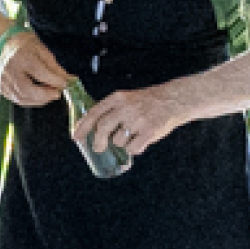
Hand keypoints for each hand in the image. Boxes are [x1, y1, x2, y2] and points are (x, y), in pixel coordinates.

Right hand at [0, 30, 76, 109]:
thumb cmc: (22, 41)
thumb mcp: (40, 48)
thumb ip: (53, 66)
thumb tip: (67, 79)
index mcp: (22, 58)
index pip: (42, 74)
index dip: (56, 82)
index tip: (65, 84)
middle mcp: (11, 71)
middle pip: (29, 90)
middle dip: (46, 96)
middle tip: (57, 93)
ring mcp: (3, 80)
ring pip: (22, 98)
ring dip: (38, 100)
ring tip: (48, 94)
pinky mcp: (1, 87)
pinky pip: (16, 99)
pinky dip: (29, 100)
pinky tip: (37, 95)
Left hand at [75, 79, 197, 161]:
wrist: (173, 100)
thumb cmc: (148, 102)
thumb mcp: (127, 98)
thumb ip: (112, 110)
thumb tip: (92, 128)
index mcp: (118, 98)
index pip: (94, 113)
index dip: (83, 126)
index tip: (76, 137)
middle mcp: (126, 108)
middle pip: (103, 128)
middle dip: (98, 141)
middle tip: (98, 148)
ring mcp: (137, 120)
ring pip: (118, 141)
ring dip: (121, 144)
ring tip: (131, 137)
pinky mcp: (148, 132)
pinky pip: (133, 148)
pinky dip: (134, 149)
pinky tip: (140, 143)